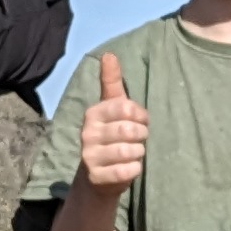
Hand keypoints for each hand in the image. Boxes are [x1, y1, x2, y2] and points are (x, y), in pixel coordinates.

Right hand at [75, 53, 147, 194]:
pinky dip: (134, 169)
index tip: (140, 121)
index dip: (141, 116)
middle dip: (142, 136)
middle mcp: (88, 133)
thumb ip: (111, 82)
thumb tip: (108, 54)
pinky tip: (128, 168)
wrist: (96, 176)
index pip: (127, 108)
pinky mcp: (97, 176)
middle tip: (138, 140)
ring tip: (132, 153)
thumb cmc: (110, 135)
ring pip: (130, 151)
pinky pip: (127, 171)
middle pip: (130, 130)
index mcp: (93, 113)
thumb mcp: (111, 107)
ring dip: (138, 153)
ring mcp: (90, 156)